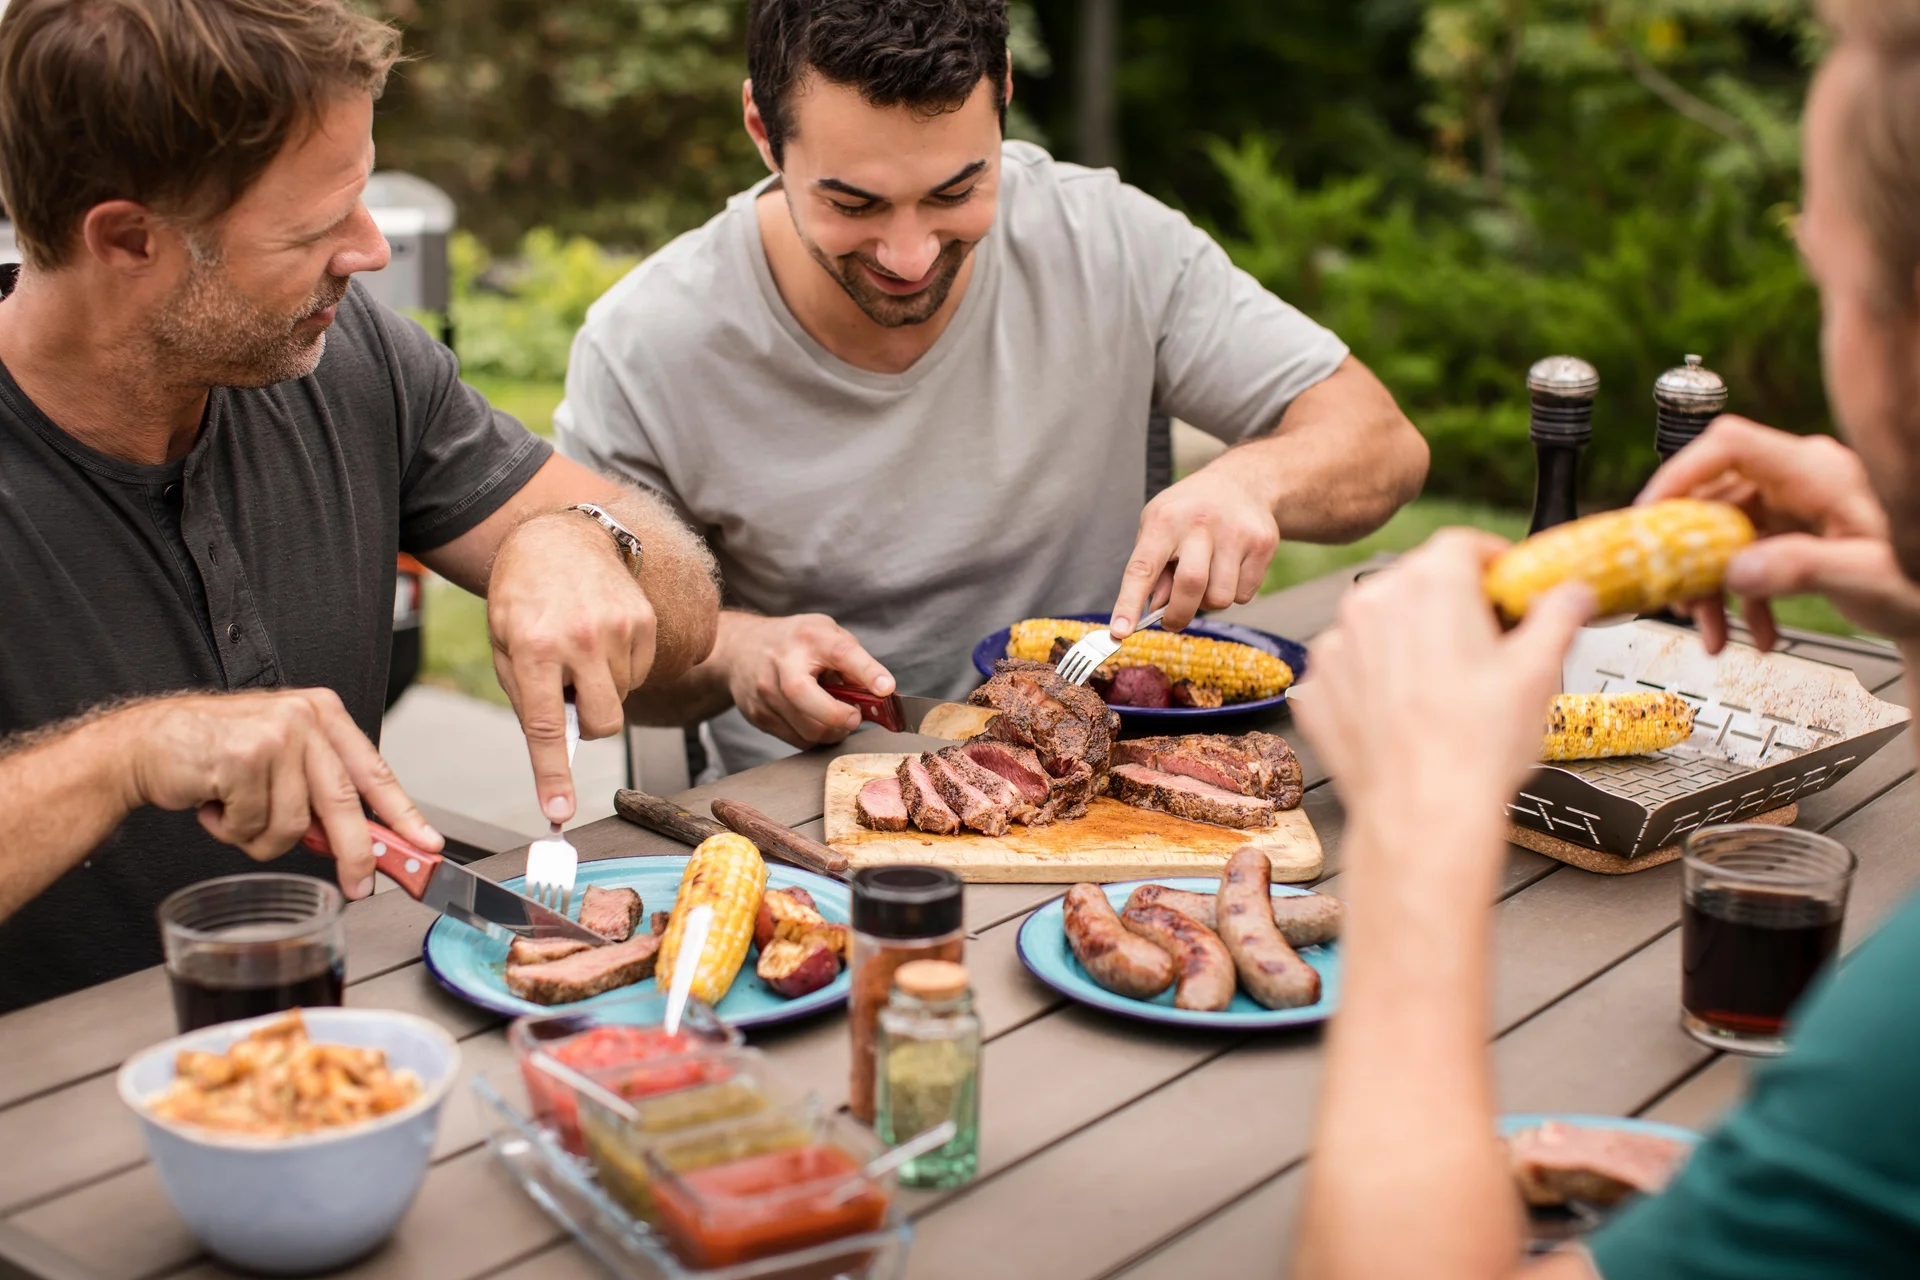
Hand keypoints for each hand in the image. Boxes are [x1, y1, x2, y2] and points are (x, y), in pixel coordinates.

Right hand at [122, 689, 437, 898]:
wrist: (145, 742)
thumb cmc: (215, 754)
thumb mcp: (282, 761)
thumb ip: (320, 792)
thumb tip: (361, 843)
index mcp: (323, 714)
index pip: (374, 771)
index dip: (403, 814)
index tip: (427, 845)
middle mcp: (305, 719)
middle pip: (344, 804)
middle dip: (353, 854)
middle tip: (359, 885)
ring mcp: (275, 736)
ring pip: (294, 825)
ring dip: (261, 837)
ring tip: (237, 812)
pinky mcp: (243, 758)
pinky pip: (254, 826)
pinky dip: (231, 830)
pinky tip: (214, 804)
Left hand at [489, 511, 657, 822]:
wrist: (562, 537)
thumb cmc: (525, 594)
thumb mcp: (504, 643)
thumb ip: (527, 695)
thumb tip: (557, 745)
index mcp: (535, 647)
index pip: (546, 727)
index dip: (552, 774)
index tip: (559, 810)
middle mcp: (582, 639)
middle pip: (602, 723)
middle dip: (589, 724)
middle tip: (569, 695)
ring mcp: (620, 629)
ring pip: (621, 697)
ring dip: (601, 687)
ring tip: (579, 648)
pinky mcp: (646, 622)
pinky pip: (639, 673)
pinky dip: (619, 668)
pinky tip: (600, 638)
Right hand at [717, 613, 894, 748]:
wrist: (740, 648)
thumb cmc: (794, 642)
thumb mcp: (827, 634)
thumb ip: (853, 660)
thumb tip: (879, 694)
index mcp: (809, 637)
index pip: (841, 653)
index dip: (867, 672)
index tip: (886, 689)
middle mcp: (783, 663)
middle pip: (810, 701)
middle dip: (840, 718)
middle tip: (855, 718)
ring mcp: (766, 692)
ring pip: (808, 730)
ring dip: (832, 731)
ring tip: (837, 717)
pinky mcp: (758, 715)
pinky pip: (796, 740)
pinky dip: (814, 736)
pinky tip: (815, 720)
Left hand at [1109, 459, 1279, 637]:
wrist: (1241, 482)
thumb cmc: (1189, 511)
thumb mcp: (1158, 527)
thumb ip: (1153, 568)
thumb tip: (1155, 609)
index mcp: (1164, 521)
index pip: (1142, 568)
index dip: (1129, 603)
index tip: (1119, 632)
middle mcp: (1200, 523)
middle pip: (1191, 586)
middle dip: (1179, 615)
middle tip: (1171, 621)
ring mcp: (1235, 533)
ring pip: (1220, 598)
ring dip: (1209, 602)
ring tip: (1207, 579)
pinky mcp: (1262, 545)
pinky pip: (1244, 595)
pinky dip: (1233, 593)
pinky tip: (1230, 569)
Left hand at [1291, 531, 1593, 882]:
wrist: (1422, 813)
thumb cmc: (1478, 746)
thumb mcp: (1539, 670)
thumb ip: (1557, 616)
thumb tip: (1571, 595)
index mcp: (1429, 583)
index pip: (1462, 544)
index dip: (1492, 561)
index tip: (1507, 584)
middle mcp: (1372, 602)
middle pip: (1418, 581)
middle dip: (1453, 602)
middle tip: (1487, 642)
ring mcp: (1337, 645)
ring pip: (1382, 623)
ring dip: (1411, 639)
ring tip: (1446, 687)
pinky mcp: (1316, 686)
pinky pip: (1352, 665)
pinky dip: (1377, 678)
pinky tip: (1408, 711)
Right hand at [1639, 416, 1919, 650]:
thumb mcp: (1866, 576)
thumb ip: (1799, 569)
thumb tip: (1735, 571)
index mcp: (1817, 472)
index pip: (1729, 446)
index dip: (1679, 474)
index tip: (1649, 518)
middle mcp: (1800, 479)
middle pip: (1715, 498)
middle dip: (1689, 554)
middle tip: (1674, 595)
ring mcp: (1796, 504)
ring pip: (1724, 534)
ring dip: (1713, 587)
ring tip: (1716, 633)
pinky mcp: (1794, 530)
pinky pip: (1746, 555)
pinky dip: (1743, 597)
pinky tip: (1757, 633)